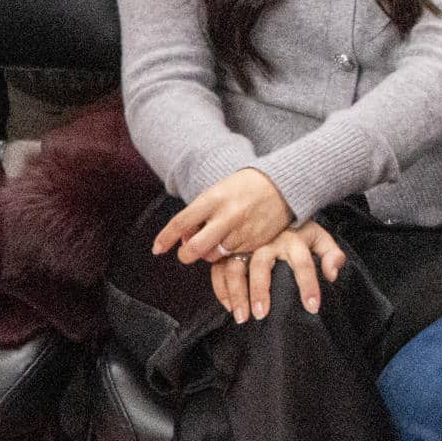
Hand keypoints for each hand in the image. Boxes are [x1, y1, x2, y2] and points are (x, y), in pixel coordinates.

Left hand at [153, 168, 292, 263]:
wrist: (284, 184)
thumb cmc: (246, 187)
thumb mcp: (219, 190)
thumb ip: (201, 213)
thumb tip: (185, 238)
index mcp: (214, 198)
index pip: (181, 223)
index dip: (165, 238)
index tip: (157, 249)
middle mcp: (227, 215)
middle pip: (195, 248)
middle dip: (185, 254)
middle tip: (186, 253)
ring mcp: (243, 230)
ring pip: (214, 255)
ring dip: (210, 252)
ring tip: (218, 238)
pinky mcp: (256, 242)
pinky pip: (234, 256)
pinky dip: (229, 251)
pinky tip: (235, 237)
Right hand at [209, 223, 346, 323]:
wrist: (275, 207)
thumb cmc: (299, 231)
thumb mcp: (320, 238)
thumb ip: (332, 255)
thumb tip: (332, 275)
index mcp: (293, 238)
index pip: (303, 263)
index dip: (309, 285)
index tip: (312, 307)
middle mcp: (267, 241)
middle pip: (260, 265)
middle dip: (260, 291)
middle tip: (262, 314)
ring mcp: (245, 245)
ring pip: (234, 268)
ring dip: (236, 294)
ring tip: (242, 317)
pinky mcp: (229, 250)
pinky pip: (219, 270)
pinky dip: (221, 289)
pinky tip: (229, 307)